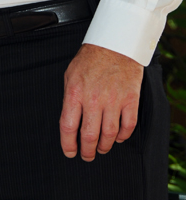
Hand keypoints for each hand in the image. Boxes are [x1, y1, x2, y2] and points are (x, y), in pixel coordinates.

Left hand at [59, 44, 143, 161]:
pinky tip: (118, 137)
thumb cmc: (90, 59)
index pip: (68, 127)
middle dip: (87, 151)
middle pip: (89, 136)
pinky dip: (123, 136)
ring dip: (104, 146)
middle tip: (87, 155)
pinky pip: (128, 126)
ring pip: (109, 135)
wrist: (114, 44)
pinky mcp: (130, 99)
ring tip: (101, 148)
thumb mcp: (70, 75)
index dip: (68, 145)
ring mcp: (113, 100)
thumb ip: (69, 99)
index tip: (70, 152)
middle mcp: (94, 99)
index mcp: (75, 93)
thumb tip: (69, 122)